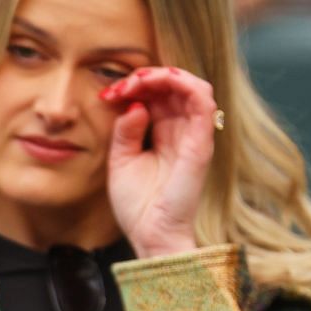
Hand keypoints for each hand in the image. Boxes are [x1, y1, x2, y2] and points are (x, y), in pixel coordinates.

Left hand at [102, 66, 219, 259]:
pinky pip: (202, 100)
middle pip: (172, 86)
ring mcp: (193, 135)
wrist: (150, 235)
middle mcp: (181, 131)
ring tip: (137, 82)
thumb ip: (125, 130)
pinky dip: (183, 83)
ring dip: (162, 75)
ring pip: (190, 85)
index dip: (134, 86)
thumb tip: (134, 104)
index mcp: (163, 134)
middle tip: (118, 87)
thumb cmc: (138, 205)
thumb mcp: (120, 160)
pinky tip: (156, 82)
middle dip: (144, 78)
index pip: (156, 95)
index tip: (107, 95)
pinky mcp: (201, 142)